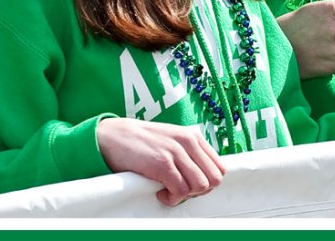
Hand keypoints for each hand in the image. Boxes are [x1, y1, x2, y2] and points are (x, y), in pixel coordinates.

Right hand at [96, 118, 225, 205]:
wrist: (115, 136)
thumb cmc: (143, 142)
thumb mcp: (172, 140)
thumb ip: (189, 153)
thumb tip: (204, 178)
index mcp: (193, 136)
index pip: (219, 167)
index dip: (208, 182)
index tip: (190, 185)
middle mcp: (188, 142)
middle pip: (213, 179)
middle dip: (199, 191)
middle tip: (180, 190)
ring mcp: (176, 152)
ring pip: (200, 186)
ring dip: (185, 195)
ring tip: (169, 190)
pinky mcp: (162, 164)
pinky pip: (180, 191)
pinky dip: (171, 198)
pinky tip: (160, 192)